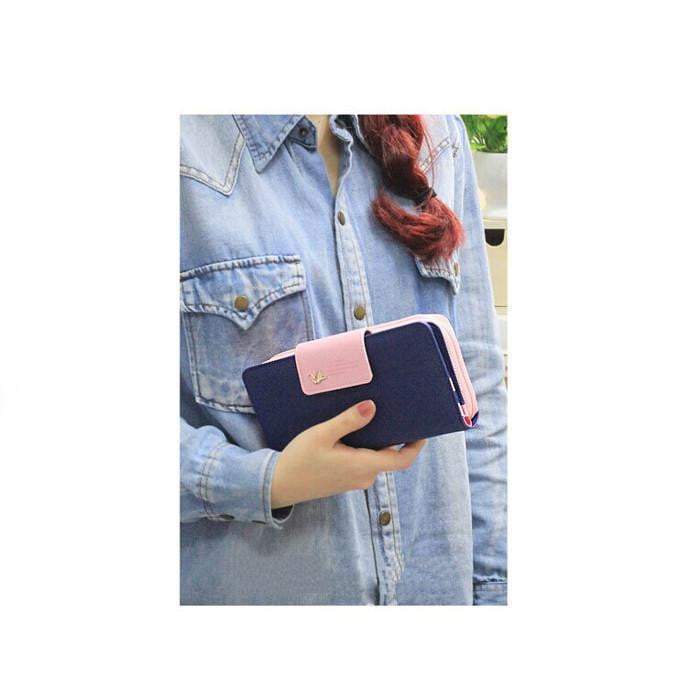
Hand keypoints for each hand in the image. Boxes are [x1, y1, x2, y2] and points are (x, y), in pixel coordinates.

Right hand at [271, 400, 425, 507]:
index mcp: (363, 466)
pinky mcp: (345, 479)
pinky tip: (355, 431)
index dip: (416, 446)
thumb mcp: (322, 435)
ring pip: (376, 458)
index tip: (423, 429)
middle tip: (395, 411)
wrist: (278, 485)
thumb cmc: (299, 460)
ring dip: (378, 440)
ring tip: (373, 415)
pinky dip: (366, 447)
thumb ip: (348, 421)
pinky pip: (364, 462)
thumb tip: (372, 406)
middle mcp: (364, 477)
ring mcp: (355, 480)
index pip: (402, 460)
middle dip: (395, 436)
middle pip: (390, 457)